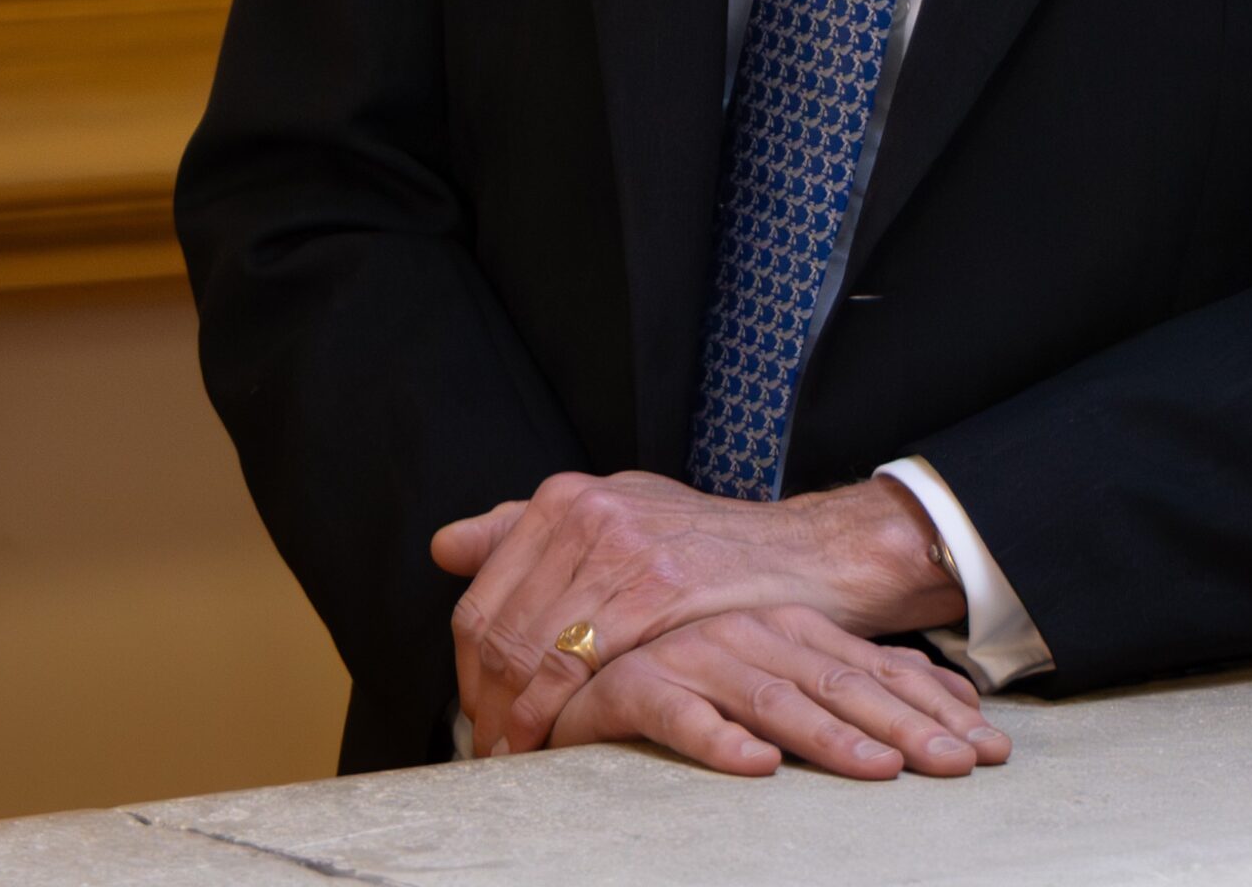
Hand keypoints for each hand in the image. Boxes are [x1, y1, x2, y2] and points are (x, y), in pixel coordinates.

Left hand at [432, 470, 964, 754]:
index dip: (469, 668)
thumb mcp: (620, 514)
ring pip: (529, 653)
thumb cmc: (710, 548)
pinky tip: (560, 744)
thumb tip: (446, 546)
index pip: (480, 597)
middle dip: (484, 702)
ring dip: (514, 719)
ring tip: (519, 756)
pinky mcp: (655, 592)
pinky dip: (556, 718)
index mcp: (568, 496)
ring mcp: (621, 550)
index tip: (480, 710)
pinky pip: (577, 669)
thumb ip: (529, 529)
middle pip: (495, 630)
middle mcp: (587, 513)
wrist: (806, 555)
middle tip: (494, 747)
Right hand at [542, 603, 1008, 778]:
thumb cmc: (693, 668)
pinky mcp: (635, 687)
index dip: (935, 709)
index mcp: (793, 629)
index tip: (989, 747)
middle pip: (841, 685)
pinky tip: (757, 767)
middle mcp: (752, 635)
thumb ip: (860, 677)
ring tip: (879, 770)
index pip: (878, 670)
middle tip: (960, 765)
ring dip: (829, 736)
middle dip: (907, 727)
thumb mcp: (785, 667)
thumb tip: (957, 697)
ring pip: (774, 698)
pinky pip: (681, 717)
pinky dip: (720, 740)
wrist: (582, 650)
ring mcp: (695, 657)